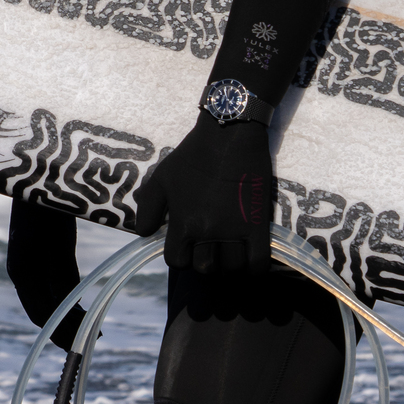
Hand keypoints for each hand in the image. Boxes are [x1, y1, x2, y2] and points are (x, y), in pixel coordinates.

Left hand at [131, 116, 275, 272]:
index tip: (186, 246)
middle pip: (205, 268)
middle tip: (209, 246)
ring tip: (229, 250)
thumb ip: (148, 208)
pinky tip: (249, 256)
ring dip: (229, 263)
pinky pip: (259, 263)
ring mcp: (235, 230)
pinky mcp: (258, 224)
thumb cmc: (192, 155)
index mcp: (183, 222)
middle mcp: (208, 231)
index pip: (176, 261)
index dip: (180, 256)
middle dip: (205, 260)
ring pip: (232, 268)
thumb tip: (144, 234)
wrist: (228, 134)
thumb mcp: (162, 178)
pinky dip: (255, 268)